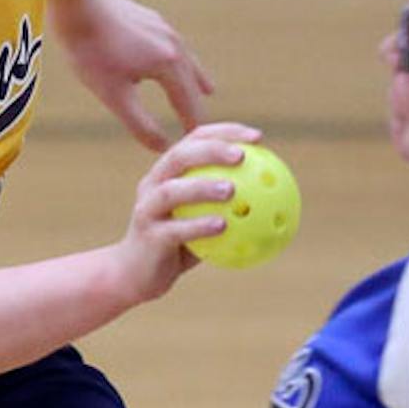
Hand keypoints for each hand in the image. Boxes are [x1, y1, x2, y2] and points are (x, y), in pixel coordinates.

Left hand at [55, 0, 213, 148]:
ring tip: (208, 90)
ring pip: (188, 60)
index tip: (201, 146)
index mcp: (168, 65)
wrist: (75, 2)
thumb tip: (163, 148)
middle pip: (194, 82)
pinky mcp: (152, 19)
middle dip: (199, 106)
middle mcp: (174, 44)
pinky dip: (181, 60)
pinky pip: (174, 46)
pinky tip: (172, 59)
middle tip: (207, 128)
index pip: (189, 105)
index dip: (194, 127)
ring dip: (197, 79)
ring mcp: (164, 28)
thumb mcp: (114, 96)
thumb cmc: (90, 52)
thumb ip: (140, 125)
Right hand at [107, 122, 261, 302]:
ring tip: (232, 190)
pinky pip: (175, 229)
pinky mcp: (147, 236)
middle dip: (212, 149)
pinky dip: (199, 226)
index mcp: (168, 172)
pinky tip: (223, 225)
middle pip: (180, 155)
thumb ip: (229, 207)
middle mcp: (154, 184)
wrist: (133, 276)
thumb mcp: (202, 221)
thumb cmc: (175, 247)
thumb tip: (275, 197)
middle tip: (243, 155)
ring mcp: (147, 209)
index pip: (195, 139)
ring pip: (172, 191)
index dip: (226, 132)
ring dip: (202, 187)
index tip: (258, 137)